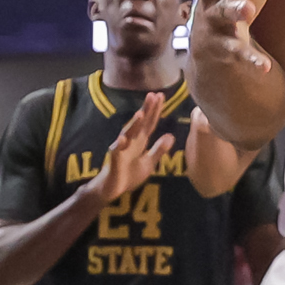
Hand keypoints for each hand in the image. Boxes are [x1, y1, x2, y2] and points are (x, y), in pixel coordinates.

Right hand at [92, 87, 177, 205]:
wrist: (112, 189)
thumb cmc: (129, 175)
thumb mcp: (149, 162)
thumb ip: (159, 149)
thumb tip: (171, 136)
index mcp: (140, 141)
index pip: (150, 123)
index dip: (156, 111)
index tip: (161, 96)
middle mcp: (131, 142)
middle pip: (140, 124)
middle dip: (146, 110)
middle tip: (153, 95)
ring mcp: (122, 149)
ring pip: (128, 134)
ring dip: (133, 124)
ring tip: (140, 114)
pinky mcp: (114, 160)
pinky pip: (116, 152)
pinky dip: (119, 145)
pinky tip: (122, 139)